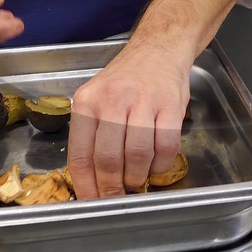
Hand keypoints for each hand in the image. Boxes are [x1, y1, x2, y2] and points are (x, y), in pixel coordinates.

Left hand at [67, 39, 190, 199]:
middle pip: (108, 160)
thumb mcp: (97, 98)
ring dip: (136, 178)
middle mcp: (113, 99)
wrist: (158, 49)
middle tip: (116, 197)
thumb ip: (91, 133)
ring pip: (137, 156)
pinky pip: (166, 147)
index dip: (86, 186)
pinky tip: (156, 165)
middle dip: (112, 188)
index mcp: (88, 101)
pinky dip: (161, 166)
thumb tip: (88, 179)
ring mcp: (143, 101)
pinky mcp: (170, 105)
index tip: (91, 201)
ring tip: (136, 180)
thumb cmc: (125, 80)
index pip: (81, 155)